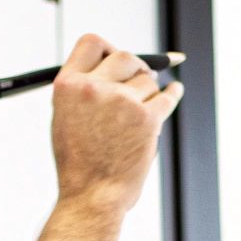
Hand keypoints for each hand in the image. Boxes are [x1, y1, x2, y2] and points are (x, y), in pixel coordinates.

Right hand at [51, 33, 184, 215]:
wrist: (92, 197)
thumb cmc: (80, 164)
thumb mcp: (65, 118)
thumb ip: (83, 90)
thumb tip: (111, 65)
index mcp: (67, 86)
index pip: (92, 44)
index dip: (108, 49)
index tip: (117, 60)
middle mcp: (93, 88)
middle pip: (126, 56)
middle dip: (136, 68)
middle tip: (139, 82)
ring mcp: (121, 102)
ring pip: (147, 82)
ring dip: (148, 96)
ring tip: (137, 120)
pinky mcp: (146, 118)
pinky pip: (167, 97)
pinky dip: (173, 94)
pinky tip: (175, 91)